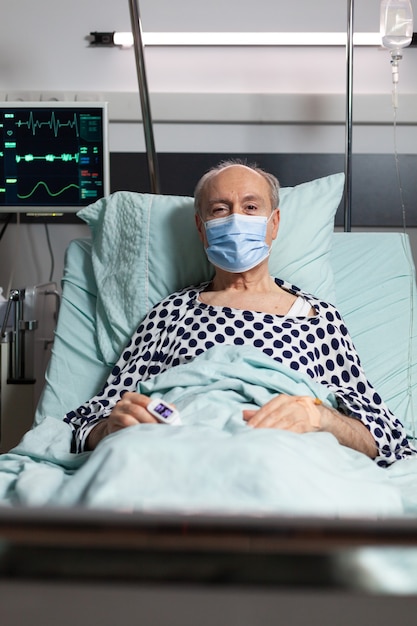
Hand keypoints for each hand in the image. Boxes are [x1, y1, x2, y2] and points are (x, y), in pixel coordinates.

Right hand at [86, 392, 161, 449]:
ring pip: (129, 418)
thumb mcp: (146, 413)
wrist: (117, 430)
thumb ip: (158, 410)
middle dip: (150, 420)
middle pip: (137, 409)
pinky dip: (133, 430)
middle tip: (160, 429)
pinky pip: (123, 426)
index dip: (155, 409)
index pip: (145, 400)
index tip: (165, 419)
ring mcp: (115, 413)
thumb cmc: (135, 421)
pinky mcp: (112, 424)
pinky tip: (140, 435)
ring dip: (142, 426)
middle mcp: (122, 403)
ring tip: (151, 434)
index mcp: (132, 397)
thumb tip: (172, 408)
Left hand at [243, 393, 376, 458]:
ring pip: (281, 423)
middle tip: (250, 436)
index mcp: (282, 399)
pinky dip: (285, 435)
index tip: (246, 429)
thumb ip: (262, 413)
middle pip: (272, 417)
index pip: (265, 410)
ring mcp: (299, 413)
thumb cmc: (297, 413)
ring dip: (270, 432)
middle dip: (260, 427)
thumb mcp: (280, 409)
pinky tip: (277, 440)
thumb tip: (242, 415)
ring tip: (260, 439)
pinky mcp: (307, 423)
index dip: (256, 419)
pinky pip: (294, 430)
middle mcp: (291, 404)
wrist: (323, 416)